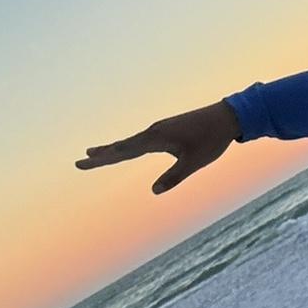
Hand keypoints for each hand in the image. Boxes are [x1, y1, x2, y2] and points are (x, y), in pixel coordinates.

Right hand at [76, 101, 241, 194]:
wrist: (228, 116)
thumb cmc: (212, 139)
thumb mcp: (194, 162)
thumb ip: (174, 177)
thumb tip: (154, 191)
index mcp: (156, 138)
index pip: (123, 152)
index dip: (102, 159)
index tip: (82, 162)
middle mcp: (154, 131)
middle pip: (122, 146)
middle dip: (101, 155)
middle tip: (79, 161)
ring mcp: (160, 129)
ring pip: (131, 142)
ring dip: (112, 148)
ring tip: (94, 152)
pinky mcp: (167, 129)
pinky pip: (142, 140)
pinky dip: (129, 145)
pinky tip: (127, 148)